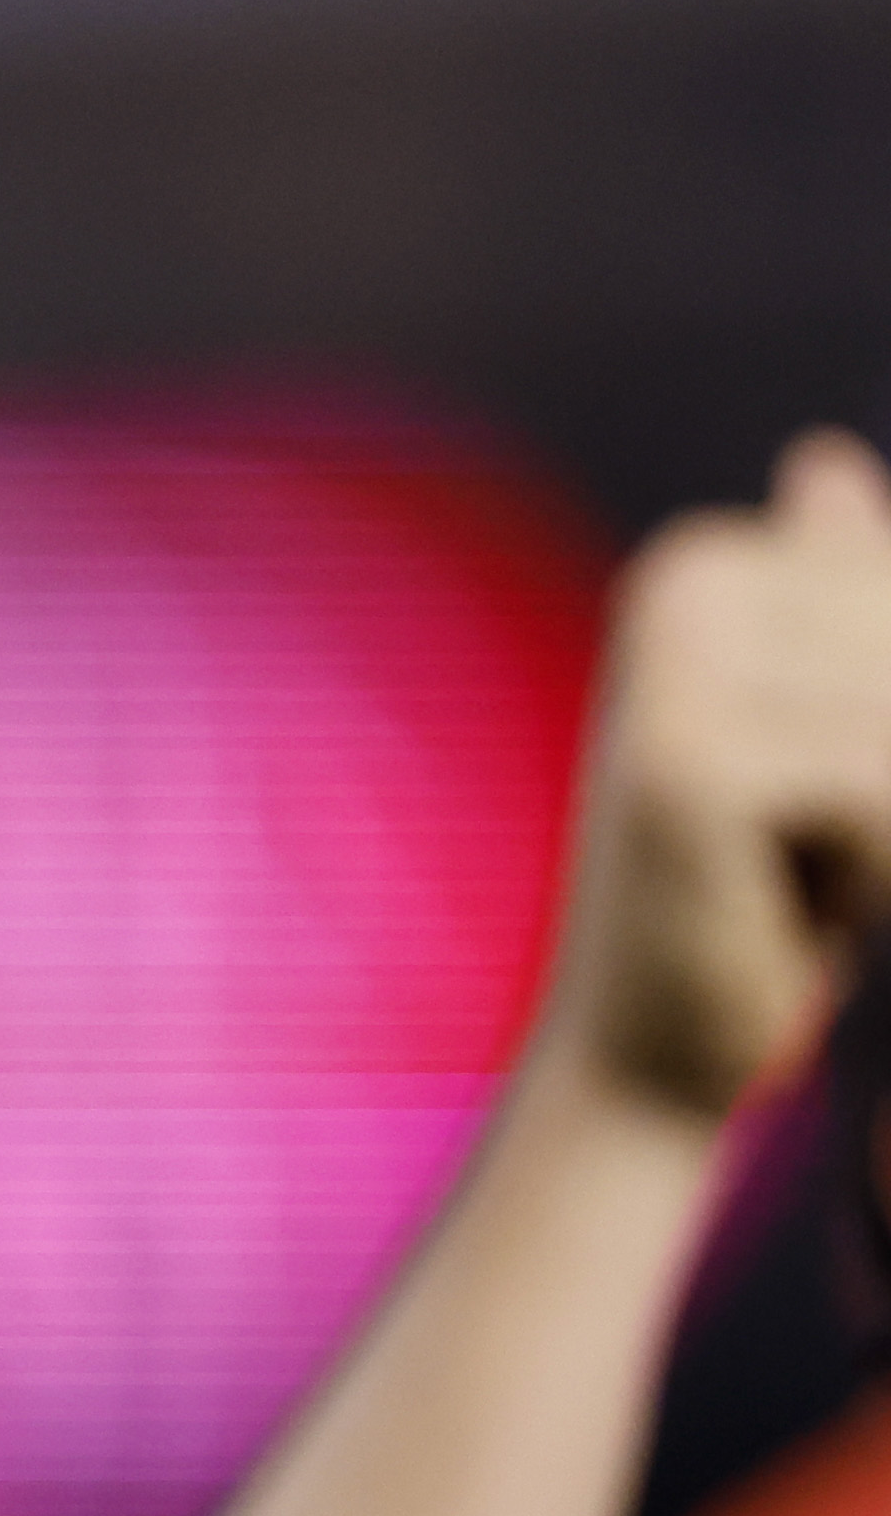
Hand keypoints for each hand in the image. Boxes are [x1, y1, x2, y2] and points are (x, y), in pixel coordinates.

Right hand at [538, 428, 890, 1120]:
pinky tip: (797, 900)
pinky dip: (877, 865)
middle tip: (823, 843)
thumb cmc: (760, 895)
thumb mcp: (828, 732)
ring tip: (818, 872)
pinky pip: (883, 783)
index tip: (832, 794)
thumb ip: (846, 602)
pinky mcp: (684, 762)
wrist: (648, 1052)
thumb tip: (827, 463)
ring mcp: (675, 664)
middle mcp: (684, 581)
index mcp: (709, 559)